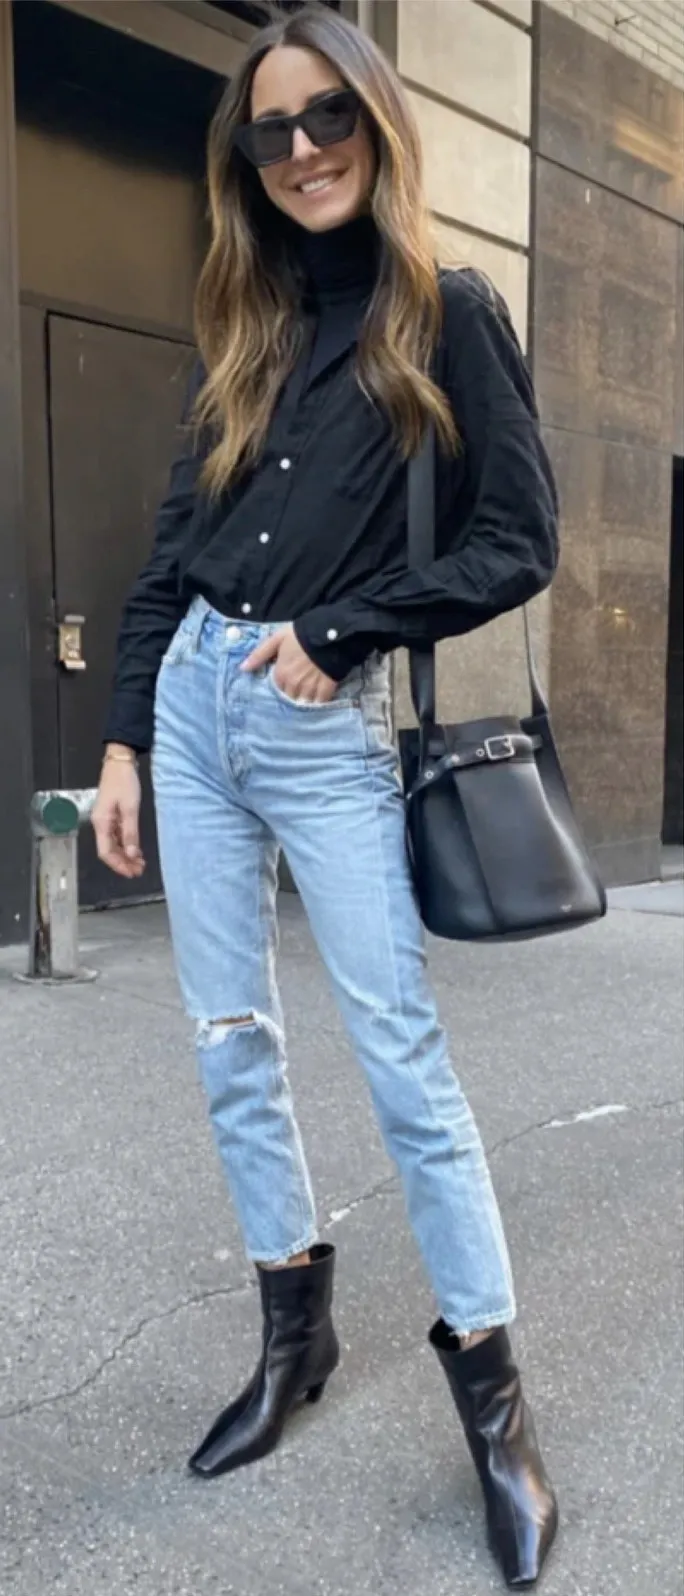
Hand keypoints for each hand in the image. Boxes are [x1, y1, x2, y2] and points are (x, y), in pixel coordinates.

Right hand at [92, 753, 144, 878]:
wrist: (120, 762)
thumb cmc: (124, 782)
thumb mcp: (130, 808)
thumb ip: (130, 832)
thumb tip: (131, 854)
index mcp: (101, 823)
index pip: (106, 852)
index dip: (118, 865)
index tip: (132, 872)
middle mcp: (100, 823)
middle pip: (109, 850)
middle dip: (123, 862)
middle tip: (139, 870)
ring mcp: (105, 819)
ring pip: (113, 844)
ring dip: (125, 855)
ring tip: (140, 863)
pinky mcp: (111, 815)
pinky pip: (116, 835)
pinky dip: (126, 844)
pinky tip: (136, 849)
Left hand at [241, 625, 336, 703]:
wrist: (328, 632)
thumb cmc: (300, 635)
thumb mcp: (276, 639)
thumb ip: (259, 655)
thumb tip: (243, 669)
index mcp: (281, 674)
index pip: (276, 688)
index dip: (280, 684)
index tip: (285, 680)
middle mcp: (293, 684)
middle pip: (289, 697)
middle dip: (292, 693)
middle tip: (297, 687)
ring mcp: (310, 687)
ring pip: (304, 702)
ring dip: (304, 699)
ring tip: (307, 694)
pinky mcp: (326, 688)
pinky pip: (320, 702)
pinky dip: (319, 702)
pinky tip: (319, 698)